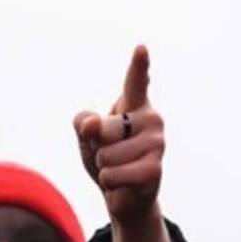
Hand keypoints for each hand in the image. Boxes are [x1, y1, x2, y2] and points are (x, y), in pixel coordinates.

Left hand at [73, 45, 164, 225]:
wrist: (123, 194)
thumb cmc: (106, 157)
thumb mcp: (87, 137)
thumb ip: (83, 123)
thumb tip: (92, 124)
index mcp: (135, 106)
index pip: (136, 82)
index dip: (138, 65)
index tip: (140, 48)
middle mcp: (152, 120)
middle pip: (102, 129)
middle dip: (97, 146)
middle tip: (112, 154)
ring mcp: (157, 144)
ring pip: (105, 155)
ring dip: (103, 167)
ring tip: (120, 168)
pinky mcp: (155, 169)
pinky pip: (112, 175)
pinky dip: (109, 182)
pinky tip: (125, 182)